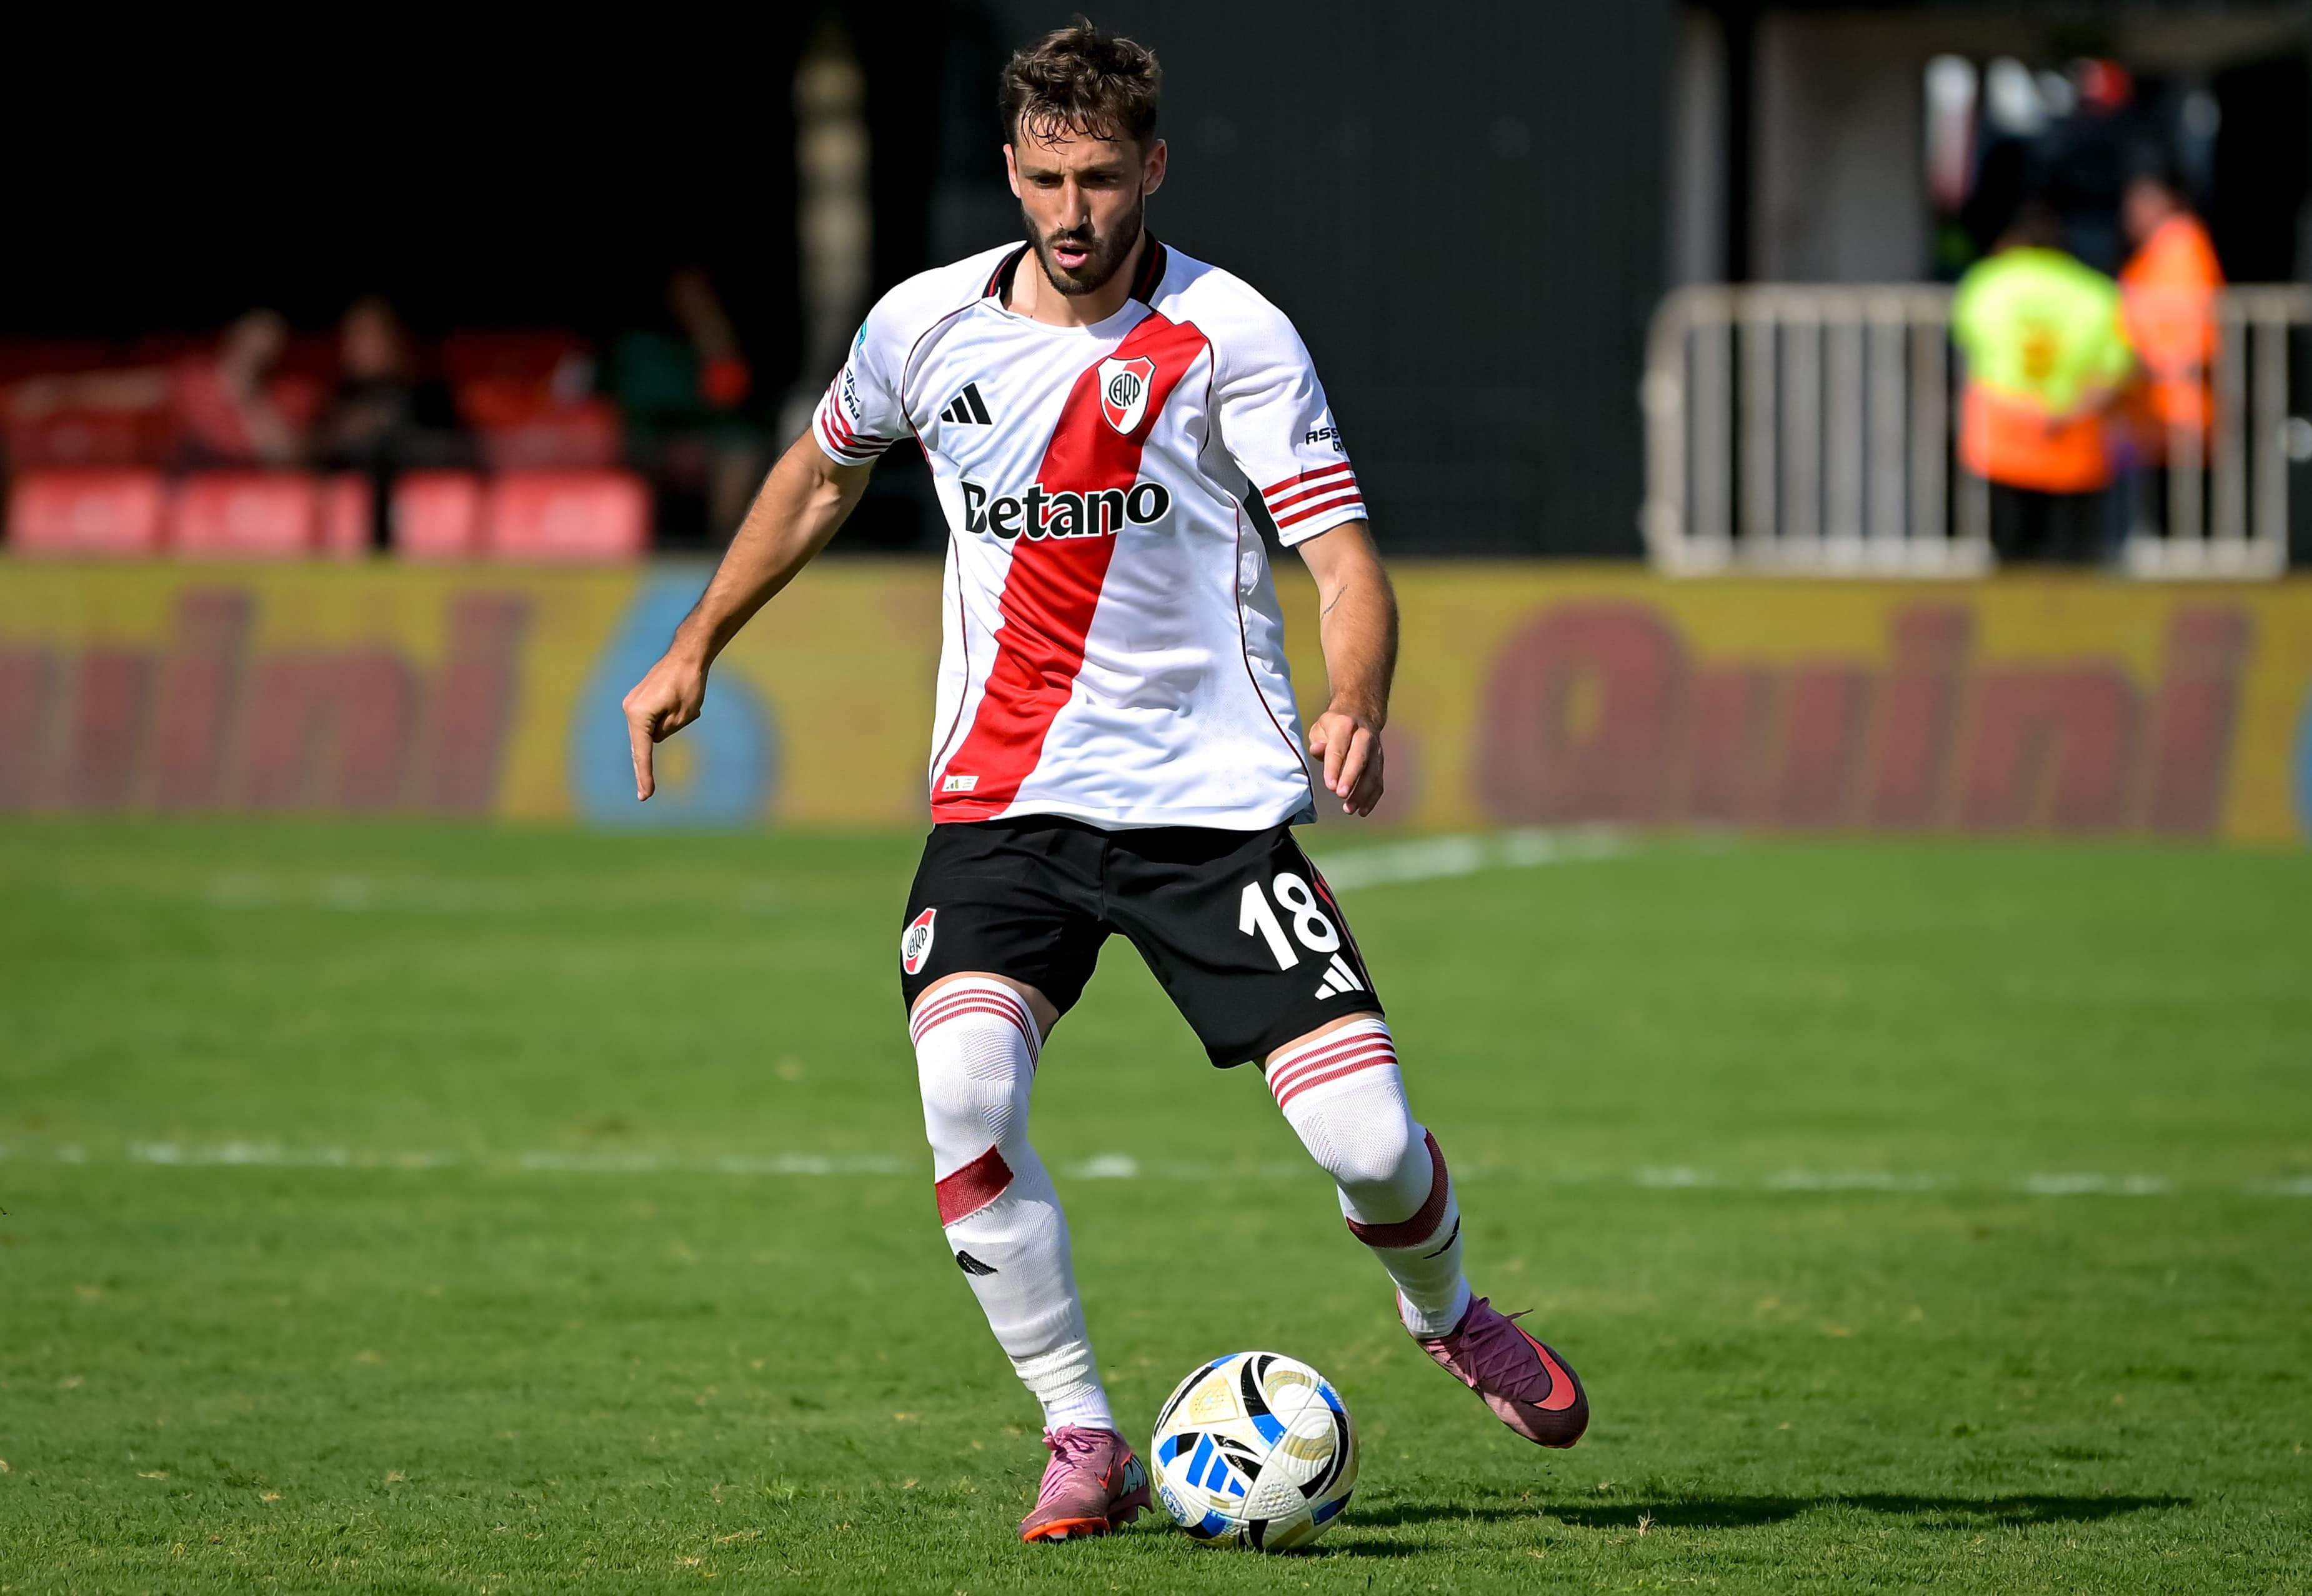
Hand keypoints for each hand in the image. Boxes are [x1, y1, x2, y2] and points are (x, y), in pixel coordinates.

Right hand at [621, 650, 708, 799]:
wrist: (687, 655)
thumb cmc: (688, 685)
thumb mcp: (682, 717)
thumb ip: (665, 732)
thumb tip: (654, 737)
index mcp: (638, 715)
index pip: (642, 752)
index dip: (644, 776)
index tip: (644, 795)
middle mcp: (630, 709)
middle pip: (641, 743)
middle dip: (646, 764)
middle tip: (645, 795)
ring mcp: (633, 703)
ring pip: (649, 730)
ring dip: (667, 727)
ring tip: (687, 708)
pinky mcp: (639, 699)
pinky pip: (651, 719)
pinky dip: (665, 719)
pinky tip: (681, 702)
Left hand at [1307, 706, 1383, 816]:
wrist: (1360, 713)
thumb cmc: (1334, 726)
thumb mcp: (1321, 728)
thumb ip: (1319, 741)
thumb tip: (1317, 750)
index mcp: (1345, 724)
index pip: (1338, 748)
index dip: (1334, 767)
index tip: (1330, 785)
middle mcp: (1363, 736)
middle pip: (1359, 758)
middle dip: (1351, 778)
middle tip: (1341, 795)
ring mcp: (1375, 749)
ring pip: (1372, 772)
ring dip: (1362, 792)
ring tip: (1349, 808)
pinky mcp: (1380, 762)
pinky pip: (1379, 781)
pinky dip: (1372, 797)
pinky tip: (1363, 811)